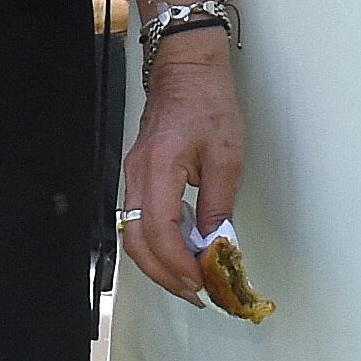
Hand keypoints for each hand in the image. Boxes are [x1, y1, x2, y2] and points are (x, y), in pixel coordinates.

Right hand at [118, 37, 245, 302]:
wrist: (187, 68)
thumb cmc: (208, 101)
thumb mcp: (227, 155)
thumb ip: (218, 205)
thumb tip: (216, 245)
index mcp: (159, 167)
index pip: (158, 231)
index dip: (178, 265)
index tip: (202, 283)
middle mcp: (137, 175)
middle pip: (137, 242)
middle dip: (166, 275)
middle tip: (197, 293)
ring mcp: (133, 176)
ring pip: (133, 235)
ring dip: (160, 263)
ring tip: (191, 279)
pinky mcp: (138, 176)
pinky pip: (138, 220)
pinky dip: (158, 244)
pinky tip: (181, 252)